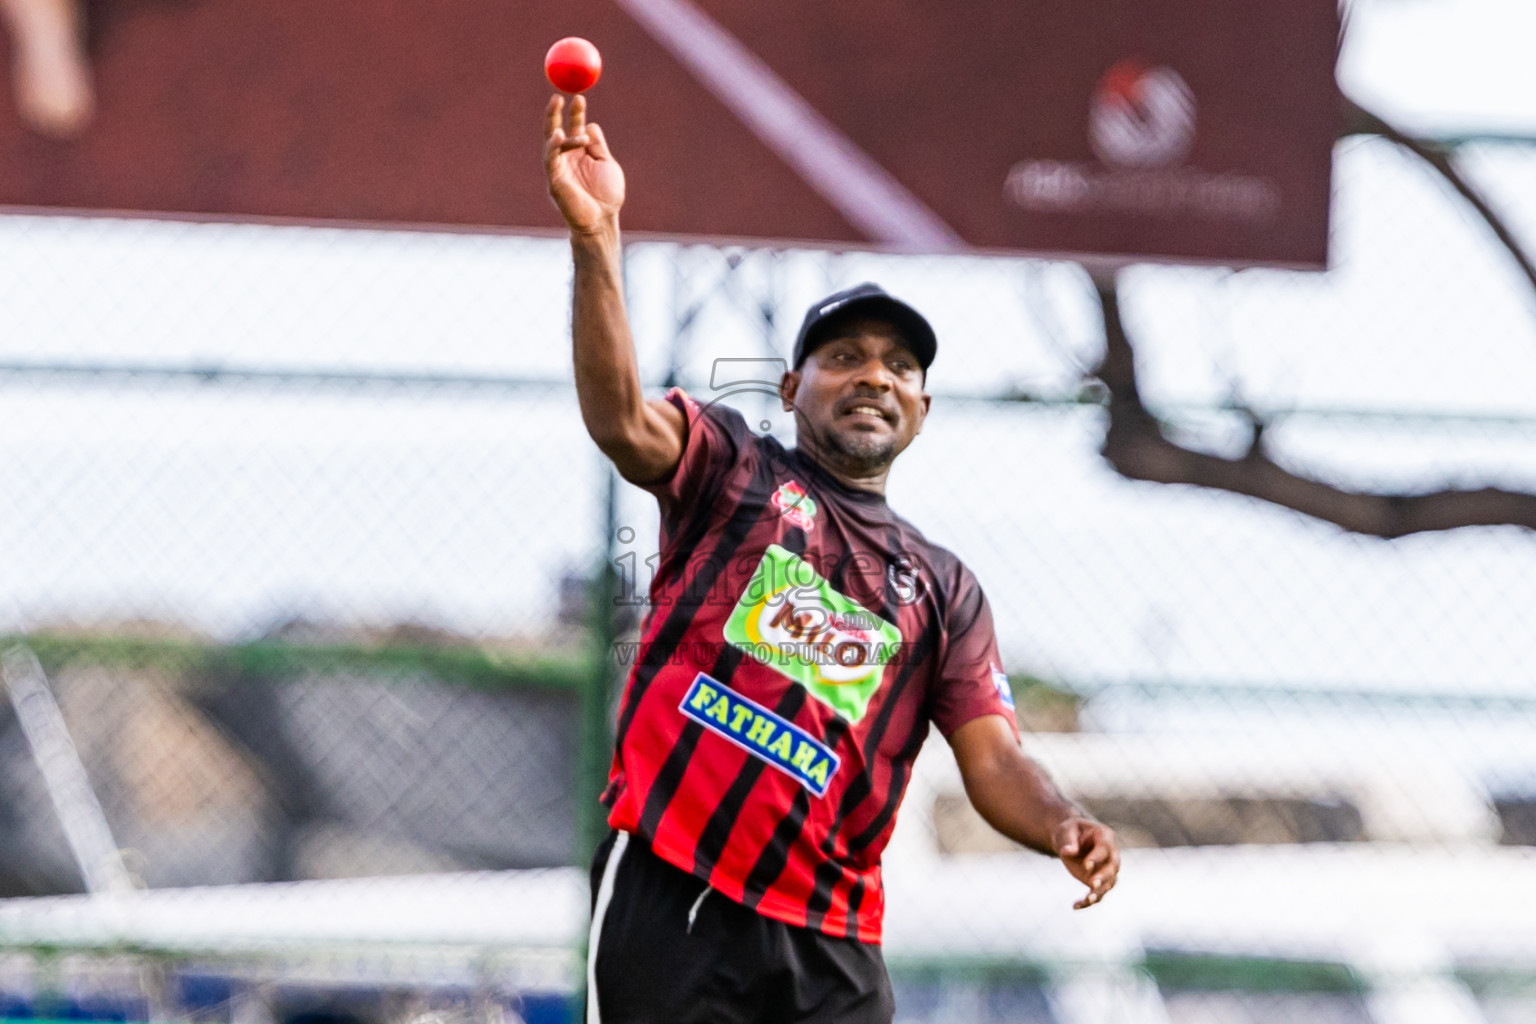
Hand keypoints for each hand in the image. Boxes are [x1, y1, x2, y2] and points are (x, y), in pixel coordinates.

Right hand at [543, 94, 624, 233]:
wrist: (603, 221)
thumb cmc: (607, 197)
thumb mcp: (606, 164)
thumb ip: (598, 145)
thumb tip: (591, 124)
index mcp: (579, 154)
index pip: (573, 127)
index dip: (575, 112)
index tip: (579, 98)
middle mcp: (565, 159)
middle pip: (555, 129)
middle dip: (554, 113)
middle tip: (558, 96)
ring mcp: (558, 169)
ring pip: (551, 143)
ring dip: (559, 131)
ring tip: (578, 136)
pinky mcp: (553, 180)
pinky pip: (549, 159)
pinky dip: (554, 145)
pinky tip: (561, 136)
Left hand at [1052, 816, 1119, 909]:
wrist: (1070, 839)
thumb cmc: (1070, 831)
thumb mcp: (1067, 830)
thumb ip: (1068, 841)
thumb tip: (1068, 851)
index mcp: (1104, 836)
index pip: (1104, 848)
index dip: (1097, 857)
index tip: (1087, 865)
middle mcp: (1111, 853)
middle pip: (1113, 867)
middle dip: (1104, 876)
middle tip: (1093, 884)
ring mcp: (1107, 868)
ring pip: (1109, 883)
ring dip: (1100, 892)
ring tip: (1088, 900)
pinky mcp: (1099, 881)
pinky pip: (1098, 893)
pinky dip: (1088, 901)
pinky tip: (1076, 906)